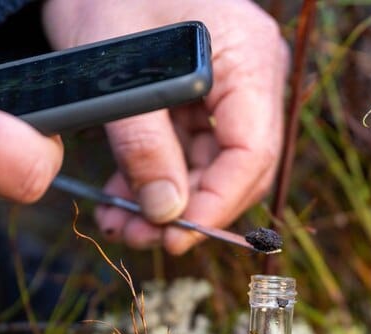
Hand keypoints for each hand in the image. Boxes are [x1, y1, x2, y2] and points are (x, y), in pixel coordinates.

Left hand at [42, 0, 287, 253]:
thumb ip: (143, 145)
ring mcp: (232, 85)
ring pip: (210, 163)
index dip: (216, 204)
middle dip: (188, 208)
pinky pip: (190, 146)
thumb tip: (165, 213)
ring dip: (166, 198)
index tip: (173, 237)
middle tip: (138, 238)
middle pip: (237, 165)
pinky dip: (157, 173)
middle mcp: (253, 75)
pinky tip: (121, 197)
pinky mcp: (203, 93)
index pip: (251, 153)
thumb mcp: (117, 71)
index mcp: (249, 58)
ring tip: (120, 224)